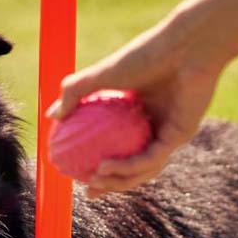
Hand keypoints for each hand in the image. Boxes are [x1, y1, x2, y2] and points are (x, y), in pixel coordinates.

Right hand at [47, 15, 221, 196]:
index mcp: (139, 113)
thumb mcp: (101, 73)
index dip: (100, 164)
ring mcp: (169, 133)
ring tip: (94, 182)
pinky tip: (106, 167)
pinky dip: (127, 167)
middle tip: (88, 190)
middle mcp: (156, 125)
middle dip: (111, 184)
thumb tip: (52, 117)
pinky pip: (150, 159)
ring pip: (143, 169)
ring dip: (118, 181)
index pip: (118, 146)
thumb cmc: (146, 54)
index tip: (78, 172)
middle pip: (133, 166)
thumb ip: (74, 93)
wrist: (185, 46)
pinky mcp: (180, 136)